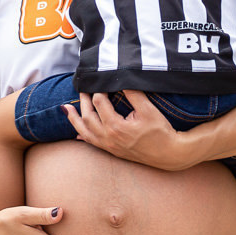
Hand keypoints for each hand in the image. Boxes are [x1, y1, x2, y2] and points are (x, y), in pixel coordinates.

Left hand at [63, 91, 192, 170]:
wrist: (169, 154)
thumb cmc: (160, 131)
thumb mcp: (148, 109)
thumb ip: (133, 93)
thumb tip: (120, 80)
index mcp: (116, 127)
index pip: (99, 103)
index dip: (98, 90)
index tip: (101, 82)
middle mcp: (108, 138)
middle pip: (88, 116)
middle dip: (84, 100)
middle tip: (83, 88)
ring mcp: (108, 146)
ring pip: (85, 131)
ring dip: (75, 119)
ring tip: (66, 108)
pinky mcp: (112, 151)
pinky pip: (92, 143)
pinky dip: (82, 135)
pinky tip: (76, 132)